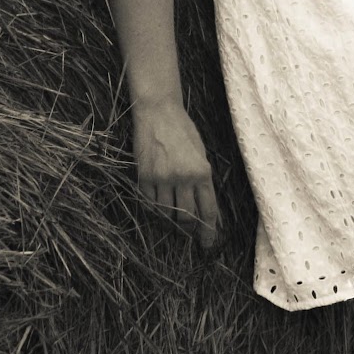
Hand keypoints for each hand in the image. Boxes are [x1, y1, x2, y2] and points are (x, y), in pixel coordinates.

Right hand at [131, 97, 220, 249]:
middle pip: (187, 216)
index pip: (208, 209)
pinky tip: (158, 209)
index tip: (208, 242)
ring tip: (173, 222)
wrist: (158, 112)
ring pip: (166, 212)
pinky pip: (149, 202)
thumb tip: (205, 206)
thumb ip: (203, 179)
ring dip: (170, 220)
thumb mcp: (201, 153)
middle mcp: (183, 177)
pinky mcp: (144, 175)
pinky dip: (154, 209)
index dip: (209, 230)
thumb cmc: (183, 130)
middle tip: (189, 235)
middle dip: (189, 229)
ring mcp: (162, 178)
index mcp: (202, 172)